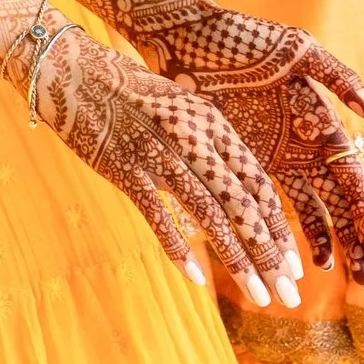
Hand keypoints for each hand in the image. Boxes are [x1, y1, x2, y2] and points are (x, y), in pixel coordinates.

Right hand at [33, 26, 303, 308]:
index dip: (280, 228)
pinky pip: (157, 214)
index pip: (258, 184)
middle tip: (288, 296)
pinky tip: (197, 277)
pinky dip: (178, 247)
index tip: (296, 265)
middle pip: (241, 205)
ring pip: (208, 214)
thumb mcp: (179, 107)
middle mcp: (191, 137)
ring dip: (236, 260)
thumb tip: (237, 191)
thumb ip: (207, 144)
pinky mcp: (123, 167)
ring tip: (258, 295)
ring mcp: (156, 152)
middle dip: (269, 255)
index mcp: (210, 122)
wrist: (68, 67)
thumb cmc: (126, 87)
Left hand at [136, 9, 363, 283]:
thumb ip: (341, 81)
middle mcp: (301, 142)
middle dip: (354, 238)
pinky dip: (283, 228)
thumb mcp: (296, 51)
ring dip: (326, 241)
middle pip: (337, 201)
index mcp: (320, 120)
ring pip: (309, 207)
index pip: (351, 177)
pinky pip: (268, 199)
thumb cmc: (240, 35)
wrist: (183, 33)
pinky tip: (292, 256)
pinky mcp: (239, 157)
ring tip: (338, 276)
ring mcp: (272, 153)